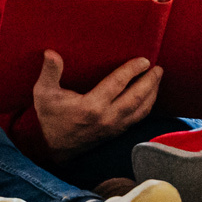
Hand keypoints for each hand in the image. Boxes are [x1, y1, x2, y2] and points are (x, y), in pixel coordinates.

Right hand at [32, 51, 161, 159]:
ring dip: (152, 94)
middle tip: (158, 68)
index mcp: (91, 106)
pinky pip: (137, 119)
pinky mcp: (116, 133)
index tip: (144, 60)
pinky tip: (150, 96)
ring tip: (157, 78)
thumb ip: (49, 72)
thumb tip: (51, 52)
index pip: (118, 84)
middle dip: (150, 82)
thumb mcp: (43, 94)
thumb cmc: (49, 118)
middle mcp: (106, 118)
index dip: (132, 70)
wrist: (53, 149)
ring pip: (141, 110)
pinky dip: (147, 106)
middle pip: (136, 97)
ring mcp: (113, 127)